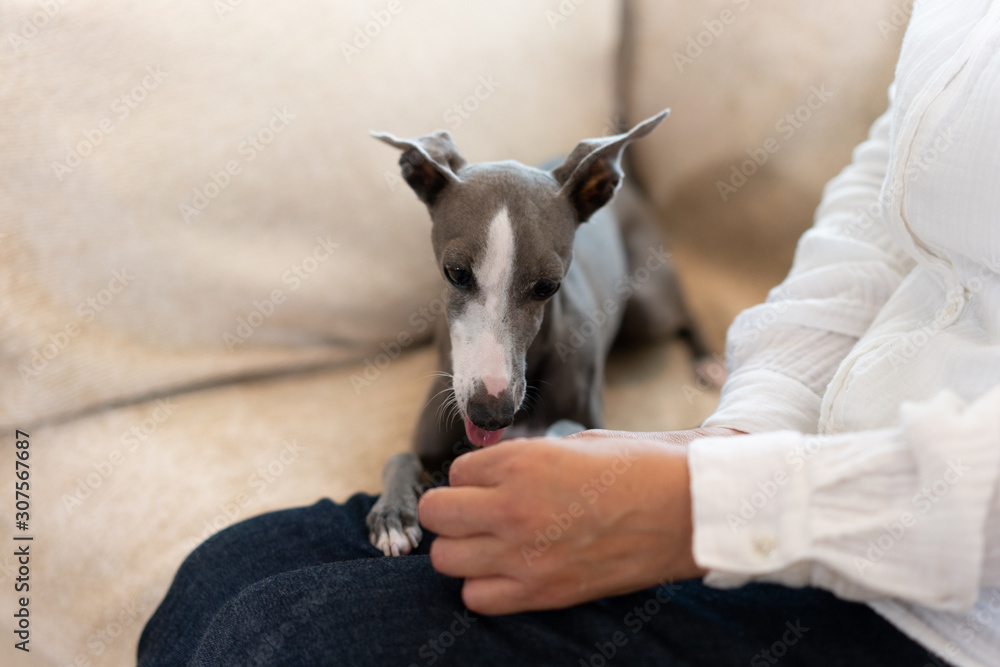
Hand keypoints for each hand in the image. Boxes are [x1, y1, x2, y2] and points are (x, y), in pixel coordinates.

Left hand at [418, 428, 742, 614]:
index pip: (456, 471)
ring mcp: (525, 554)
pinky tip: (509, 571)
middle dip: (453, 511)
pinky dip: (484, 587)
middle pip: (437, 514)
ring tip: (492, 543)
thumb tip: (492, 475)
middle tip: (479, 512)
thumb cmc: (638, 467)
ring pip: (445, 559)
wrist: (689, 509)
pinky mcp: (543, 592)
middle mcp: (512, 507)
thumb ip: (524, 460)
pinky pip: (477, 598)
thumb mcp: (573, 445)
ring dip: (463, 549)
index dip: (475, 476)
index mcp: (521, 461)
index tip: (495, 482)